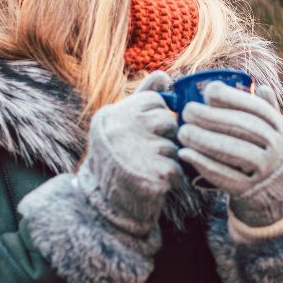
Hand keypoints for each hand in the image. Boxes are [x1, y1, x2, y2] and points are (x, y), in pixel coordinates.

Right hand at [77, 70, 182, 236]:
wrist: (104, 207)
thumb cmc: (118, 160)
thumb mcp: (122, 124)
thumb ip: (143, 97)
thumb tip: (164, 74)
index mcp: (112, 115)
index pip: (155, 100)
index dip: (157, 118)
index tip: (143, 133)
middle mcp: (120, 130)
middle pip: (168, 121)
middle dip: (165, 138)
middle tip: (146, 154)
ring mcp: (134, 152)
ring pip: (174, 145)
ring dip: (168, 160)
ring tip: (147, 169)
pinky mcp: (151, 175)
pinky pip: (178, 168)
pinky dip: (173, 179)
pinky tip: (155, 183)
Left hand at [177, 83, 282, 227]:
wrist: (279, 193)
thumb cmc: (268, 152)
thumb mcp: (274, 131)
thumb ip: (267, 109)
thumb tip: (260, 86)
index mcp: (280, 128)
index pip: (256, 109)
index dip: (232, 98)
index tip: (208, 92)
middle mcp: (277, 148)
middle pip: (243, 128)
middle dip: (212, 117)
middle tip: (187, 111)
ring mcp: (265, 170)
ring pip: (233, 151)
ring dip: (204, 140)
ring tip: (183, 132)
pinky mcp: (249, 190)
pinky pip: (224, 176)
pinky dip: (203, 164)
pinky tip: (185, 154)